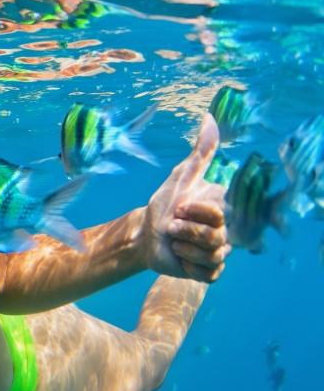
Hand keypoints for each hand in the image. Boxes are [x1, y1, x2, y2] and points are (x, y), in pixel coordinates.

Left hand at [141, 115, 229, 281]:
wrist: (145, 234)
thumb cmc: (164, 205)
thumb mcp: (181, 176)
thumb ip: (201, 152)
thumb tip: (210, 117)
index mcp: (224, 210)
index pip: (245, 212)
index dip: (241, 213)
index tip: (221, 213)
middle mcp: (226, 231)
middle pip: (218, 233)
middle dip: (189, 226)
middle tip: (173, 223)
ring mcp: (219, 253)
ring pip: (213, 253)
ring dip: (184, 244)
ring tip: (173, 238)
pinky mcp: (208, 272)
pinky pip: (208, 272)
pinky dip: (188, 264)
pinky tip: (178, 256)